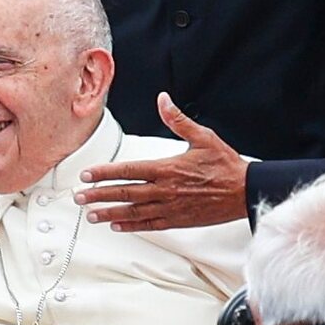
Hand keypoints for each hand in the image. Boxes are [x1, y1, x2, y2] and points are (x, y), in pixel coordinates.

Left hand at [76, 93, 247, 230]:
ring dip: (110, 213)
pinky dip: (131, 226)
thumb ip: (178, 120)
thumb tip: (163, 99)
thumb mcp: (203, 137)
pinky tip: (117, 226)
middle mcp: (165, 190)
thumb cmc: (225, 164)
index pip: (128, 170)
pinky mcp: (178, 220)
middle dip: (98, 196)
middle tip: (79, 198)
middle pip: (124, 193)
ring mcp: (170, 207)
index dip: (104, 173)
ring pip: (133, 212)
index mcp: (167, 168)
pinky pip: (149, 225)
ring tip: (91, 215)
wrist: (244, 192)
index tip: (87, 175)